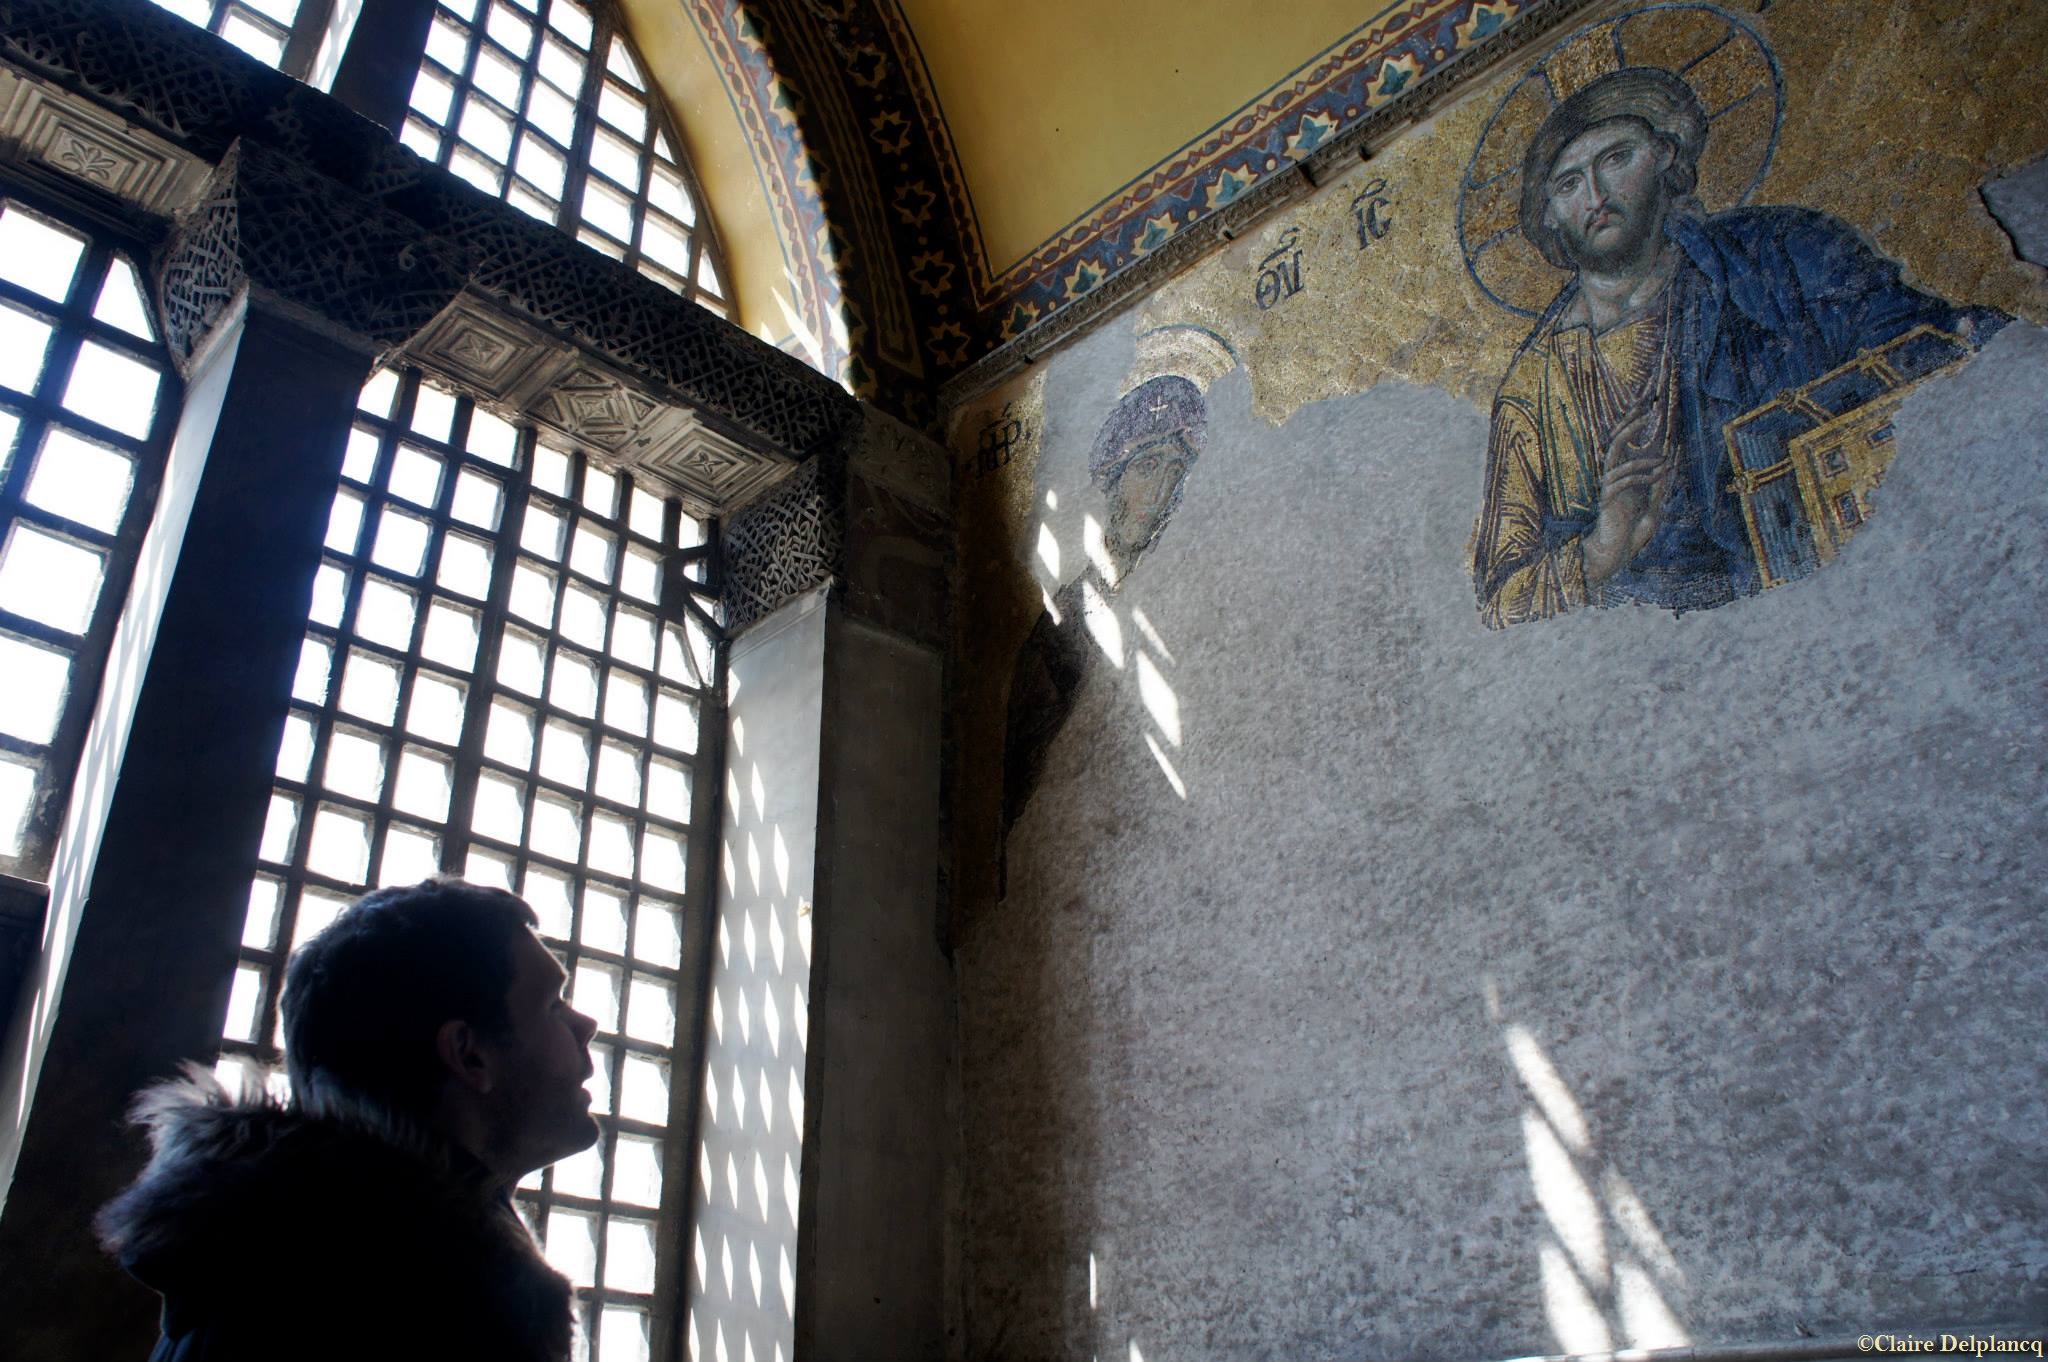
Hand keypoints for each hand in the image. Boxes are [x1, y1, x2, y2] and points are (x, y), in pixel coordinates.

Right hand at [1582, 403, 1666, 585]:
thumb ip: (1662, 480)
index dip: (1635, 416)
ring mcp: (1608, 483)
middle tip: (1646, 406)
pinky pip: (1620, 479)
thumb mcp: (1656, 500)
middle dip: (1630, 420)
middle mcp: (1614, 471)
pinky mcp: (1606, 496)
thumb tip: (1672, 456)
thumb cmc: (1635, 528)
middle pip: (1616, 436)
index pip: (1627, 436)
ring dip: (1642, 456)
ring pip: (1615, 455)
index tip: (1647, 399)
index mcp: (1624, 468)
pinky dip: (1640, 475)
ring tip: (1662, 457)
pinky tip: (1655, 476)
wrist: (1618, 550)